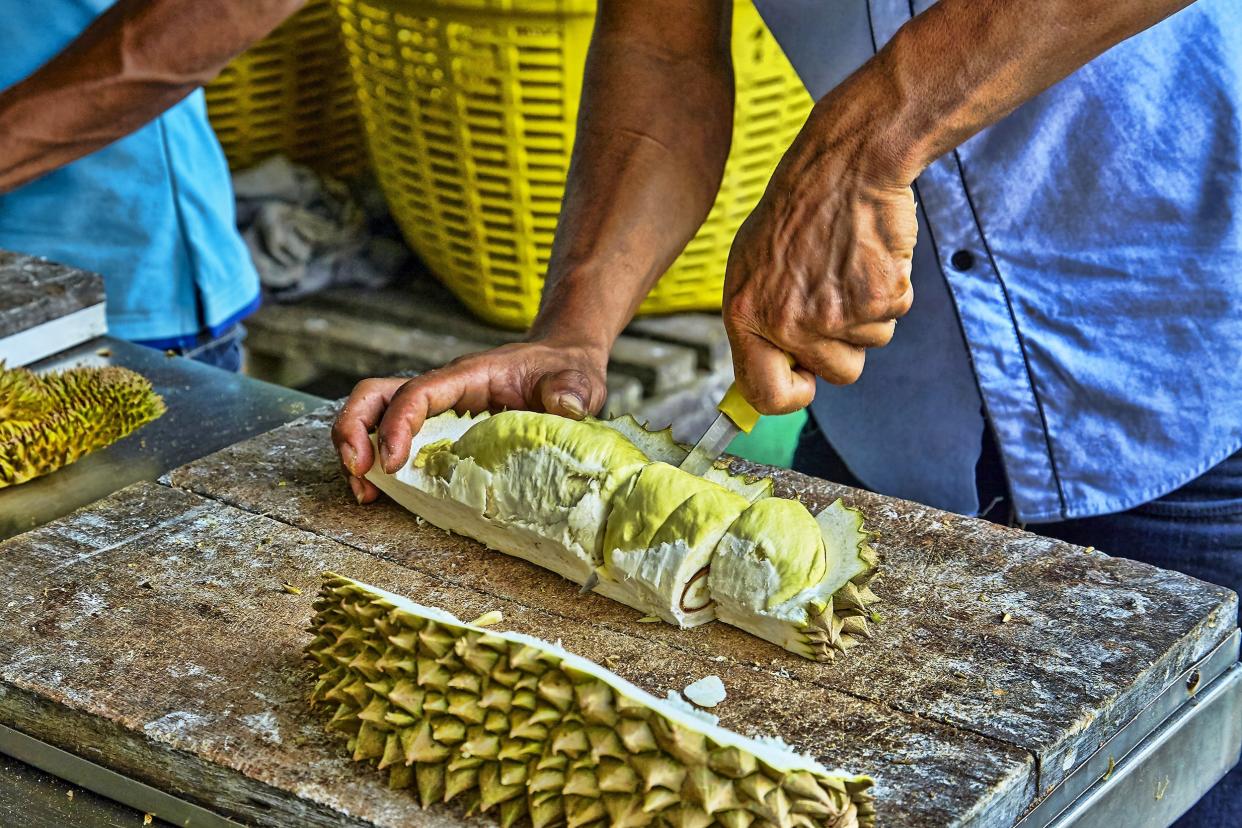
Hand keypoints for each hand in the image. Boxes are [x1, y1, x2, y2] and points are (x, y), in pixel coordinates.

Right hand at [331, 340, 608, 502]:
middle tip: (358, 473)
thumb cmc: (565, 370)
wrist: (562, 362)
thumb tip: (563, 404)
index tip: (392, 462)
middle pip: (375, 394)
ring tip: (363, 491)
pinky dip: (377, 461)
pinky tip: (380, 492)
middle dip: (354, 429)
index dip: (397, 424)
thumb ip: (570, 390)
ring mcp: (436, 408)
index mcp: (468, 376)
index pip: (418, 392)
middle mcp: (442, 389)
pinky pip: (393, 435)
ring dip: (356, 447)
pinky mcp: (438, 427)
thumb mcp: (577, 379)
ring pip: (374, 413)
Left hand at [722, 107, 916, 413]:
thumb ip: (757, 323)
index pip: (764, 394)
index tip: (806, 380)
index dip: (792, 395)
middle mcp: (785, 322)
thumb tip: (766, 379)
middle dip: (843, 344)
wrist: (844, 164)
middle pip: (835, 375)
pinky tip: (870, 255)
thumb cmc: (797, 213)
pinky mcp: (876, 299)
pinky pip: (893, 318)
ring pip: (868, 347)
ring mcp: (832, 314)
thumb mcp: (751, 267)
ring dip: (867, 313)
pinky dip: (890, 290)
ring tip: (847, 265)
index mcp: (744, 315)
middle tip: (834, 292)